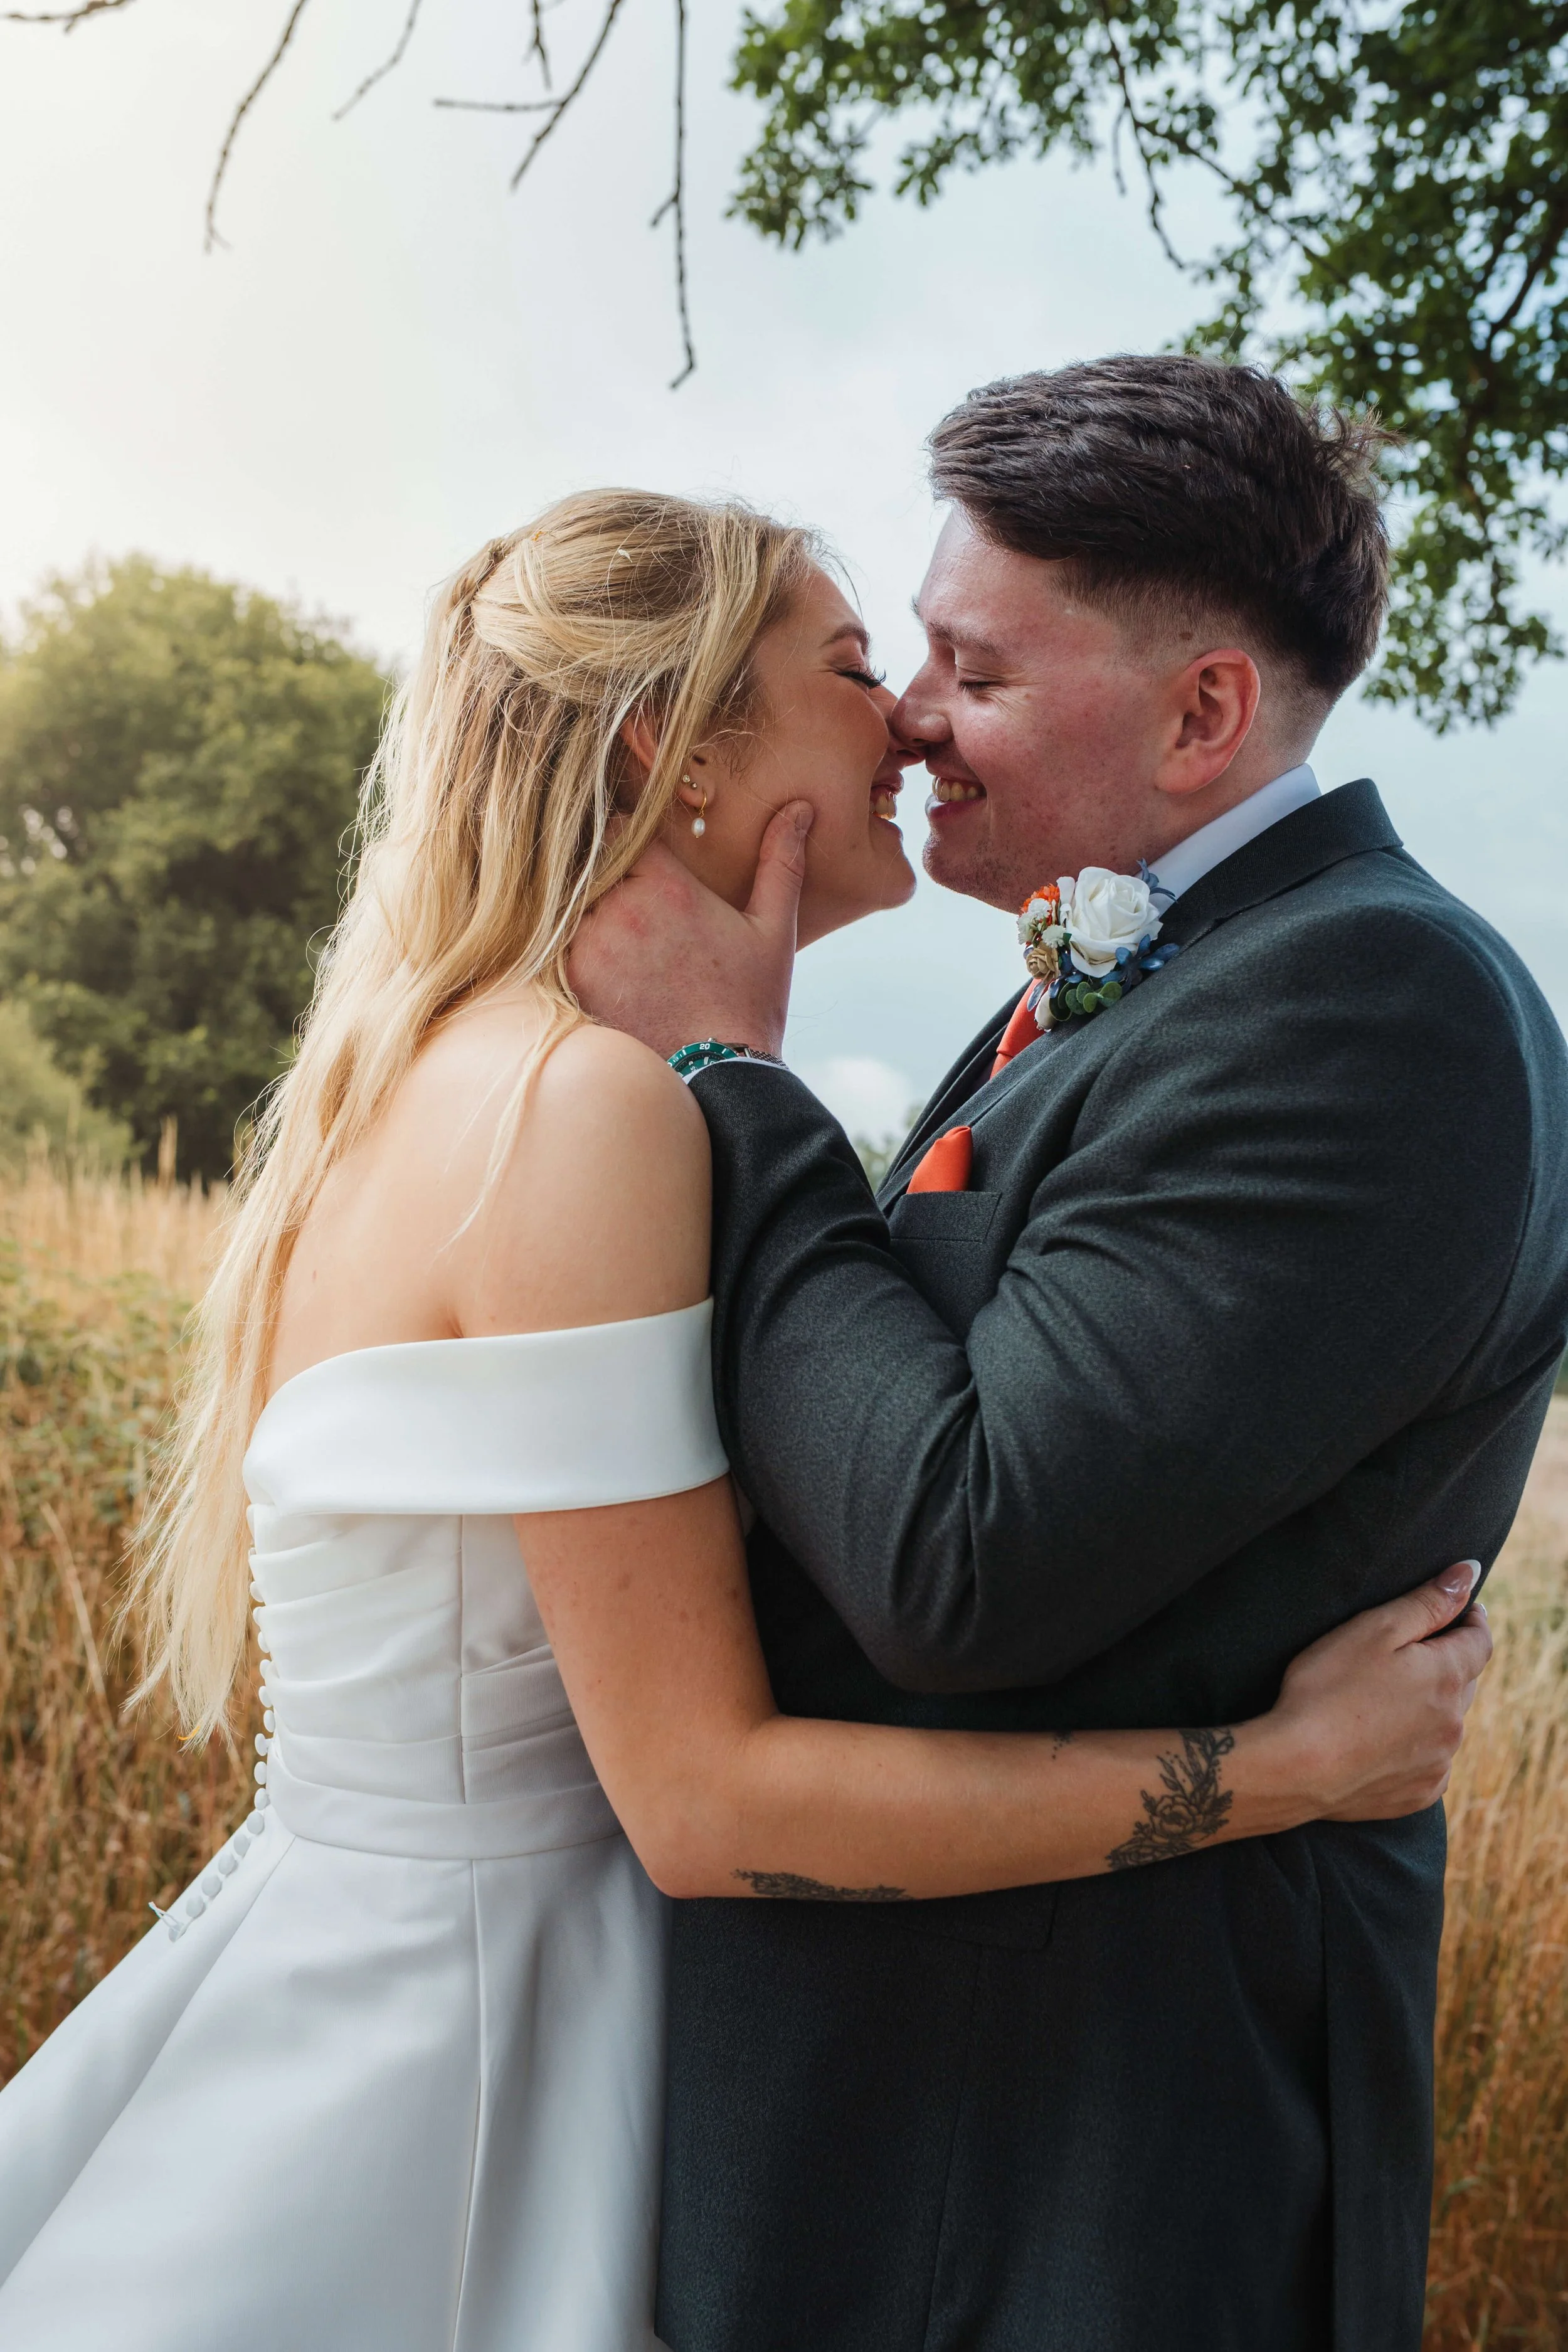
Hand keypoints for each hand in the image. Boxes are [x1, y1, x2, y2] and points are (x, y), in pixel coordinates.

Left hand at [569, 803, 813, 1060]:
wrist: (716, 1076)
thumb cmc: (748, 1003)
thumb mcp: (772, 929)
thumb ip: (780, 863)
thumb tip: (798, 809)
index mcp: (667, 886)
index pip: (620, 829)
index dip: (626, 842)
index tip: (639, 861)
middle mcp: (622, 909)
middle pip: (589, 866)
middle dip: (604, 879)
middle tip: (628, 907)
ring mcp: (591, 946)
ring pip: (567, 905)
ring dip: (584, 915)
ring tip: (616, 943)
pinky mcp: (572, 981)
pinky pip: (556, 946)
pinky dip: (571, 950)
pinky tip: (603, 970)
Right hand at [1267, 1560, 1492, 1820]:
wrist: (1296, 1768)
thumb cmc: (1327, 1688)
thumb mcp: (1374, 1629)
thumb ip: (1427, 1602)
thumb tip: (1469, 1572)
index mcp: (1447, 1676)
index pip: (1480, 1640)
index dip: (1470, 1619)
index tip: (1459, 1608)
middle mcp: (1454, 1722)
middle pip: (1465, 1681)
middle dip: (1447, 1662)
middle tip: (1411, 1652)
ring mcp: (1438, 1761)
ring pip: (1447, 1722)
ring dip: (1431, 1706)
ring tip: (1388, 1697)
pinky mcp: (1418, 1792)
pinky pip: (1430, 1761)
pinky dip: (1416, 1746)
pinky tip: (1383, 1740)